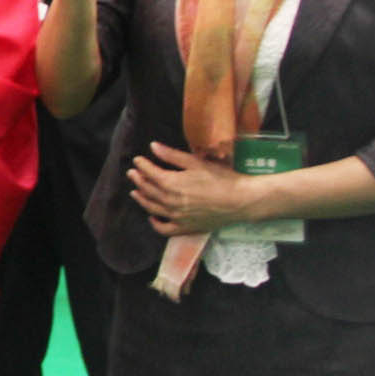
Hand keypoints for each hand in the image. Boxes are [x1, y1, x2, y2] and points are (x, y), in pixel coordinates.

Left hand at [129, 143, 254, 235]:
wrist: (241, 201)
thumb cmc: (221, 179)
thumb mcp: (196, 163)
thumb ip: (172, 156)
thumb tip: (153, 146)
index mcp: (172, 184)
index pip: (150, 173)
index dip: (142, 165)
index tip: (138, 160)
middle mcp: (171, 202)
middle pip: (148, 190)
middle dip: (139, 180)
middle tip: (133, 173)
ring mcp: (177, 217)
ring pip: (152, 208)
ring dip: (141, 199)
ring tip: (135, 192)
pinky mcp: (186, 228)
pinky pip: (164, 229)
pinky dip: (155, 223)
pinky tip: (152, 217)